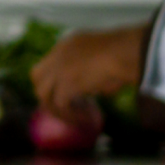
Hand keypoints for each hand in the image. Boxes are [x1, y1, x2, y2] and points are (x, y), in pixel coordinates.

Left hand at [32, 23, 149, 123]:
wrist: (127, 52)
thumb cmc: (126, 53)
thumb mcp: (104, 57)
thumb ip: (94, 70)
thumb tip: (97, 89)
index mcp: (68, 44)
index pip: (50, 63)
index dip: (56, 80)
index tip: (70, 92)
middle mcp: (58, 54)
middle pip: (37, 76)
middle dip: (46, 93)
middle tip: (64, 106)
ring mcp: (59, 69)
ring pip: (43, 93)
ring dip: (57, 108)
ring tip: (74, 117)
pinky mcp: (66, 85)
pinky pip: (60, 105)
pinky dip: (70, 116)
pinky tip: (84, 120)